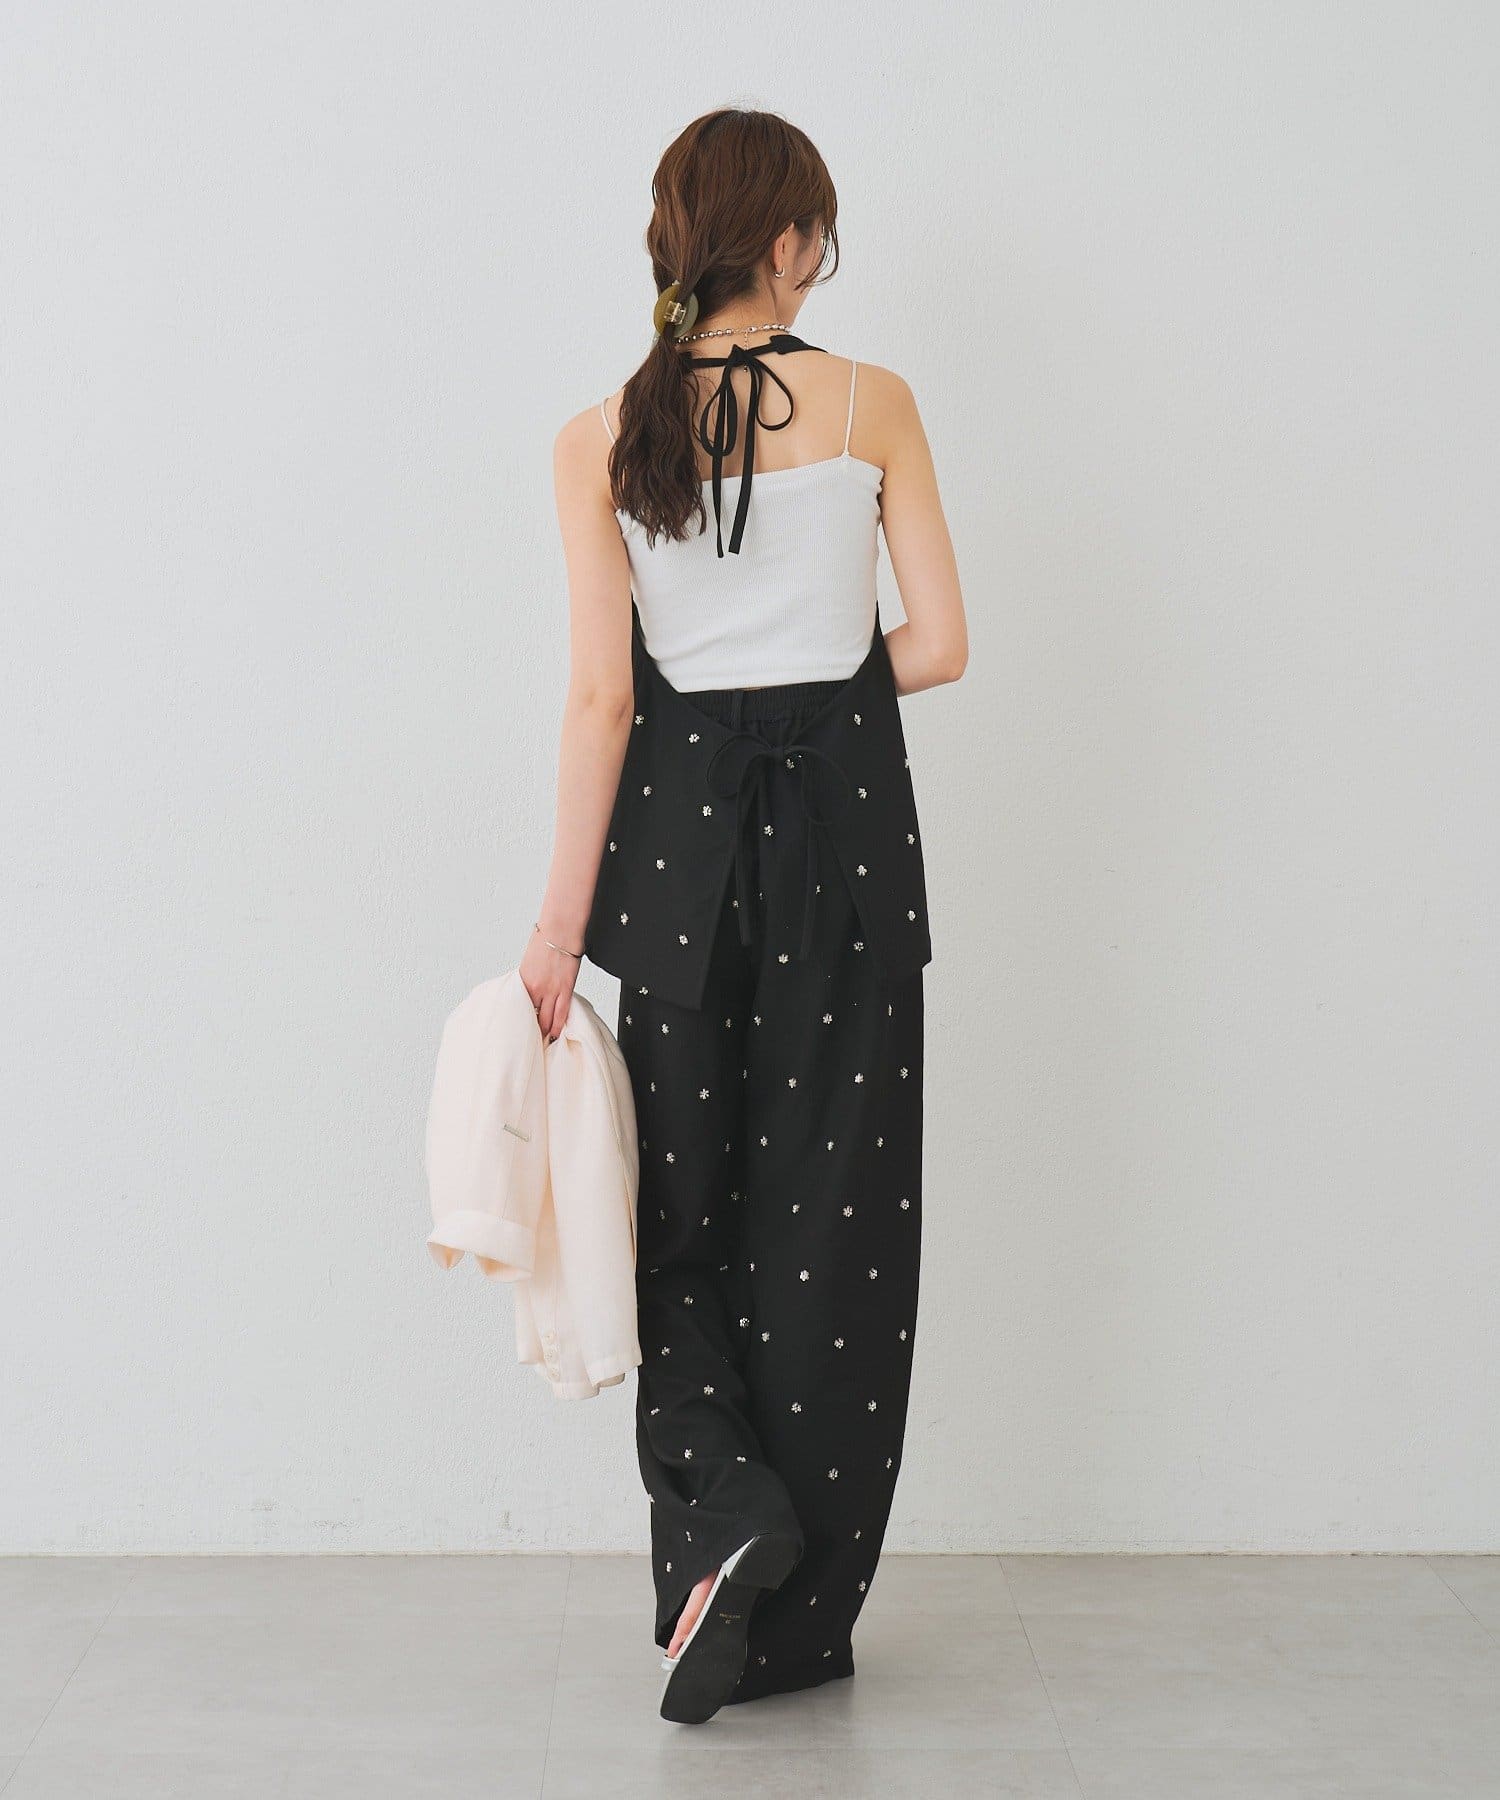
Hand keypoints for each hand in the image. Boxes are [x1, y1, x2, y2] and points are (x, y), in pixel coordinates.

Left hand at [520, 923, 582, 1041]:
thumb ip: (529, 978)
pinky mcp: (565, 988)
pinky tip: (556, 1034)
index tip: (516, 1033)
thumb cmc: (546, 940)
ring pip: (546, 1019)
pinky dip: (558, 1026)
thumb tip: (530, 989)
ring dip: (544, 1032)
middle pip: (530, 1017)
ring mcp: (550, 990)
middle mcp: (534, 988)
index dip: (518, 1022)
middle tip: (529, 1044)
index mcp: (522, 981)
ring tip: (543, 1043)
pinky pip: (561, 1013)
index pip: (517, 1008)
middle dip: (530, 1031)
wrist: (560, 928)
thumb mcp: (530, 961)